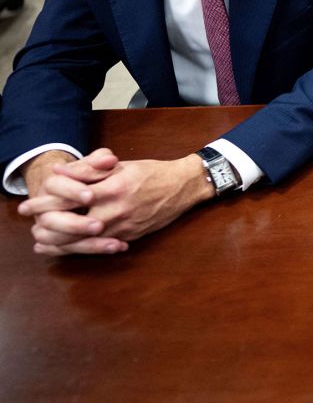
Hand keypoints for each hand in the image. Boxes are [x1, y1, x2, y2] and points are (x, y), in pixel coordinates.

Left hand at [18, 150, 213, 255]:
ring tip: (41, 239)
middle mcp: (115, 211)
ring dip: (59, 241)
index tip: (28, 203)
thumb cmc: (152, 172)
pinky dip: (79, 248)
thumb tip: (59, 172)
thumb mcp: (120, 164)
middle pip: (71, 223)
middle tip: (30, 224)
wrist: (183, 187)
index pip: (70, 197)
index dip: (46, 201)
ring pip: (82, 241)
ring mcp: (122, 227)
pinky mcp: (129, 237)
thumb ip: (89, 169)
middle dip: (46, 224)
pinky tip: (64, 248)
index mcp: (112, 188)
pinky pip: (99, 246)